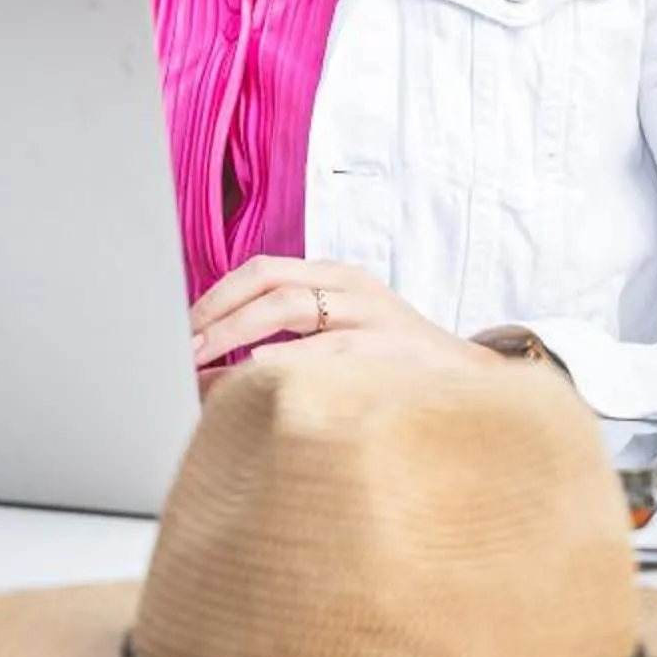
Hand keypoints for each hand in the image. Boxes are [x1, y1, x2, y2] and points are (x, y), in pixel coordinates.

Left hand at [189, 257, 497, 375]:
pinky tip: (258, 381)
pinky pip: (324, 356)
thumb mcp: (345, 334)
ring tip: (206, 371)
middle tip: (183, 350)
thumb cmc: (396, 364)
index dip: (216, 297)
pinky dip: (285, 367)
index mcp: (337, 278)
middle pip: (269, 285)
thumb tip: (214, 367)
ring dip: (238, 342)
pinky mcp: (387, 352)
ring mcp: (372, 318)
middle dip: (218, 317)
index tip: (181, 328)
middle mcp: (352, 288)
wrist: (475, 385)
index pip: (262, 271)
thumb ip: (291, 338)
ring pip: (290, 313)